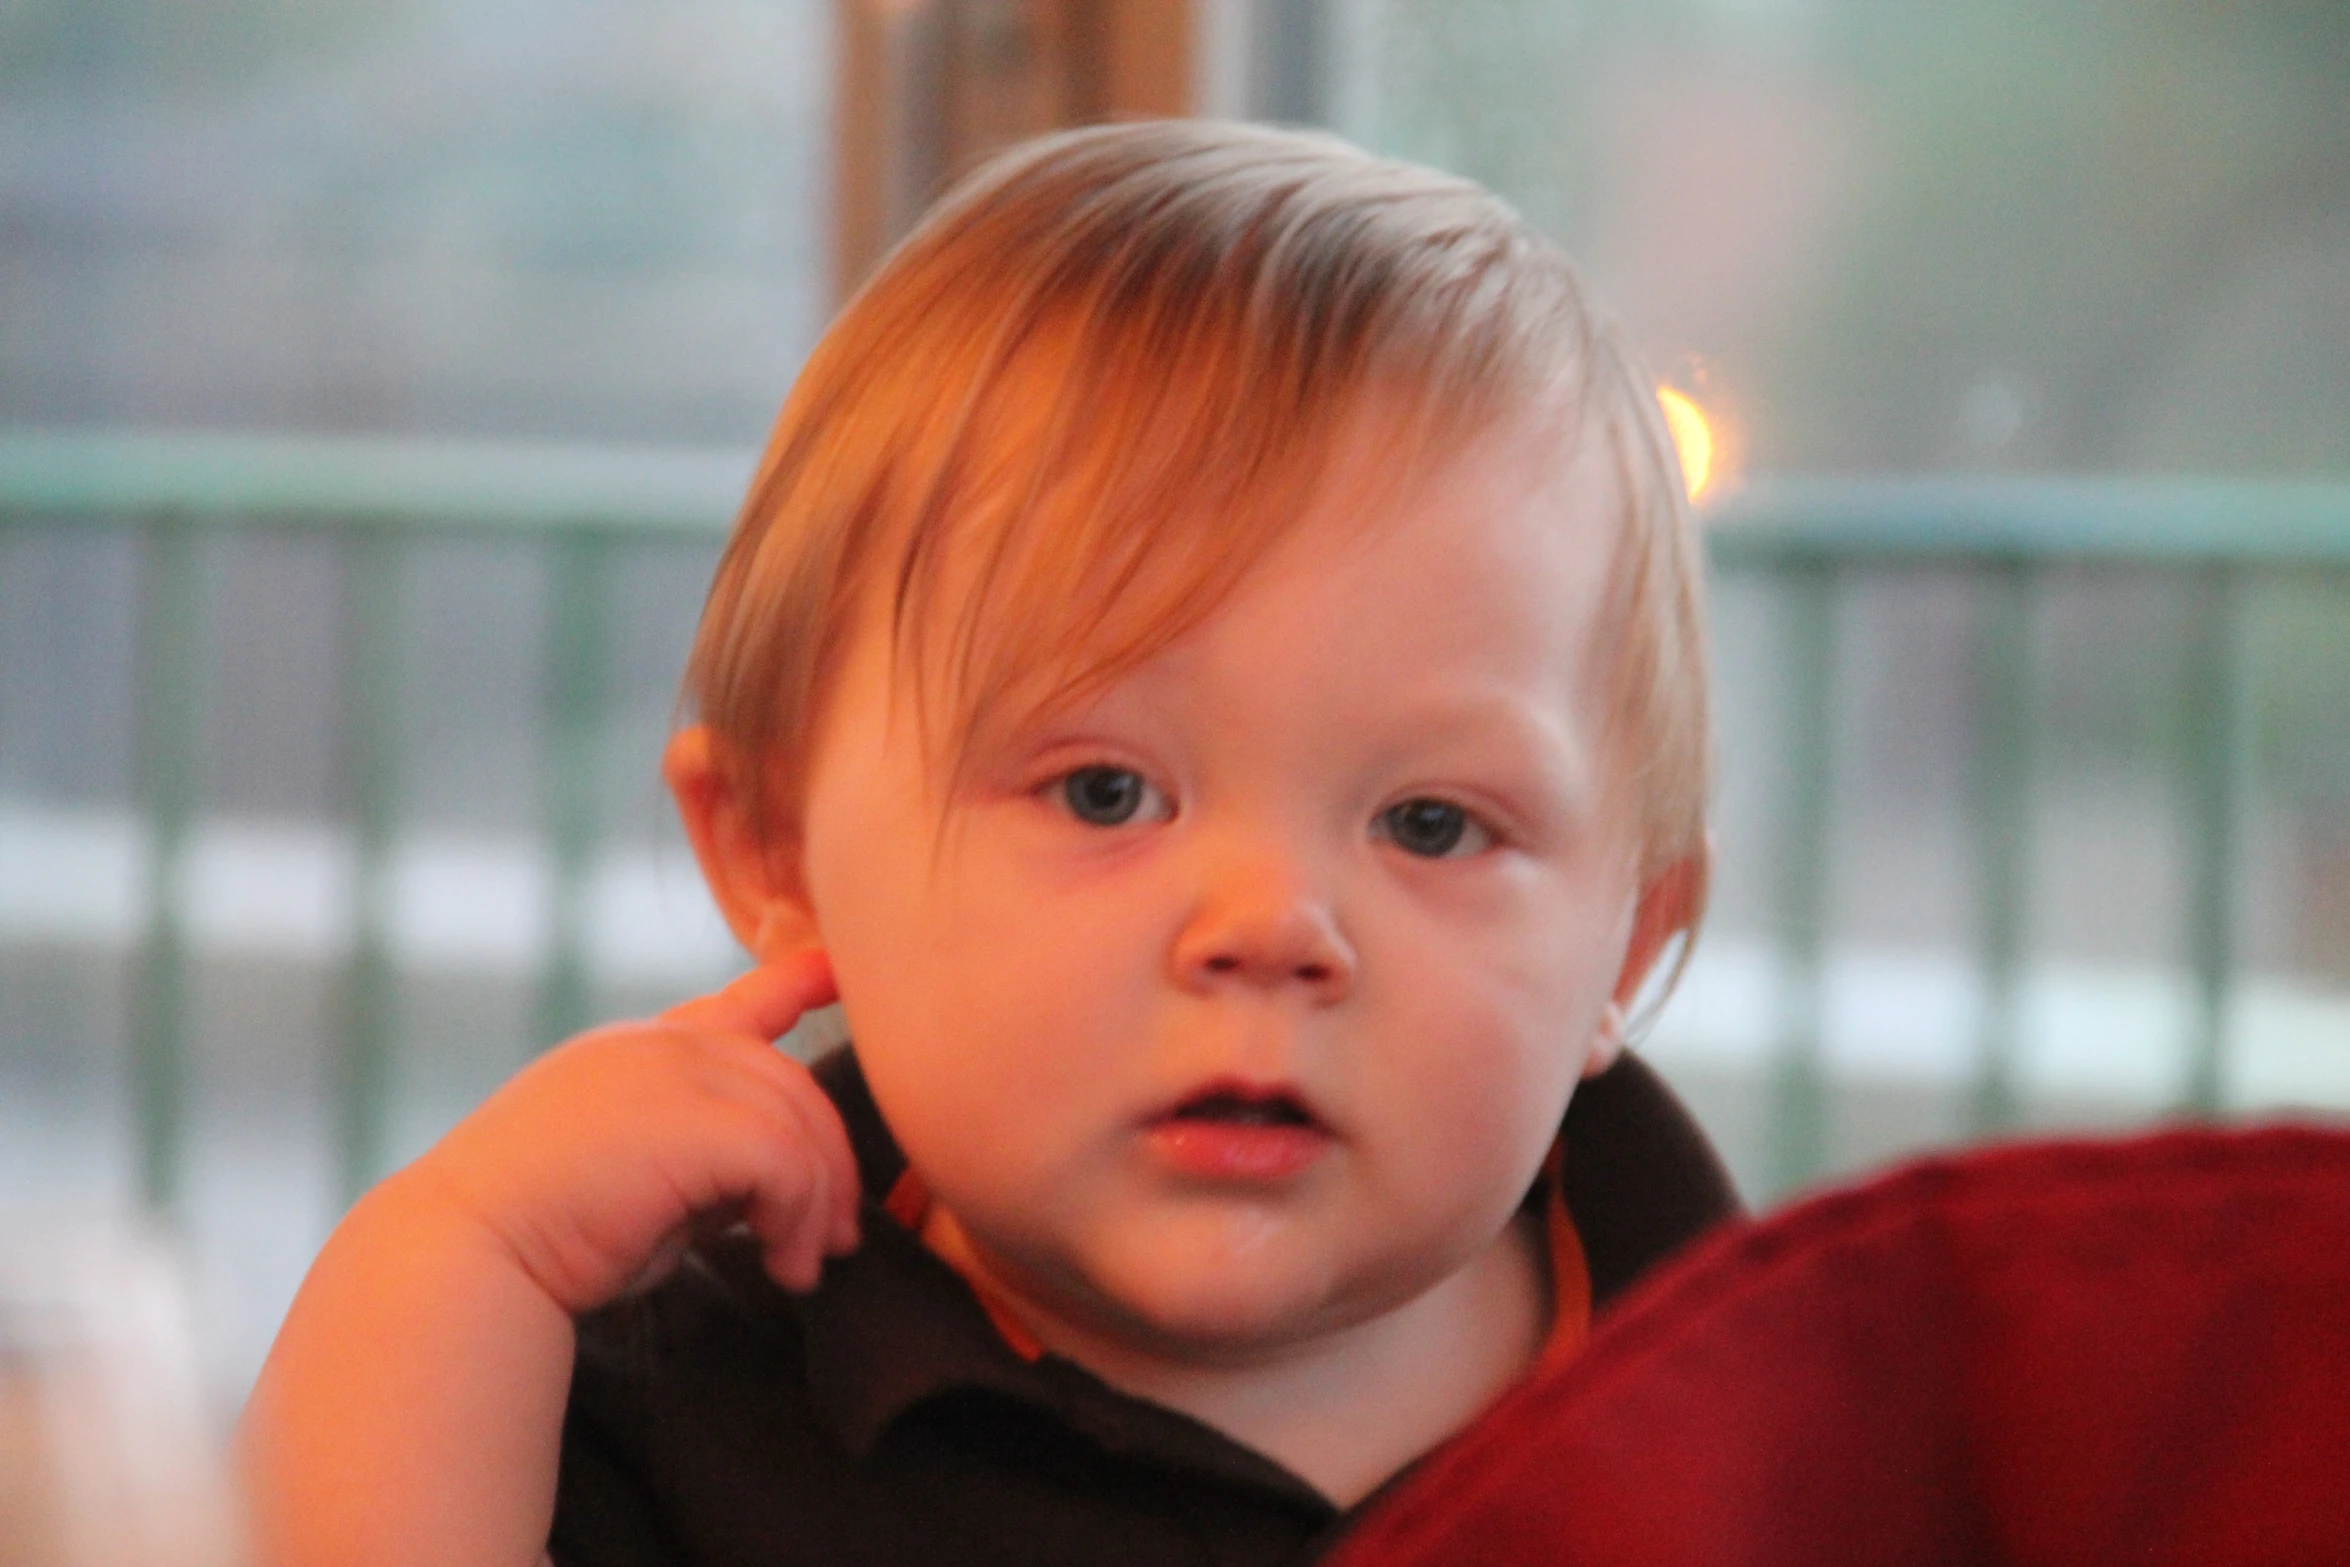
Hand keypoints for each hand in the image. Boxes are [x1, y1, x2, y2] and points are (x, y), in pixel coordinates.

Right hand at [392, 950, 859, 1314]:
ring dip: (817, 1201)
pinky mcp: (691, 1118)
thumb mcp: (629, 1178)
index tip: (831, 973)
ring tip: (803, 1265)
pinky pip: (787, 1160)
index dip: (792, 984)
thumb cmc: (534, 1240)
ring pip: (798, 1120)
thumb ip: (698, 1161)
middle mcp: (657, 1046)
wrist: (462, 1255)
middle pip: (788, 1083)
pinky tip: (783, 1264)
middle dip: (827, 1161)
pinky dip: (800, 1217)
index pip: (732, 1006)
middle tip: (836, 1237)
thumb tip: (768, 1191)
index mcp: (633, 1054)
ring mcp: (673, 1070)